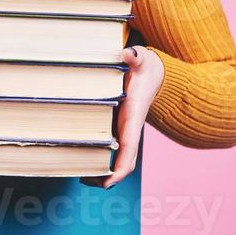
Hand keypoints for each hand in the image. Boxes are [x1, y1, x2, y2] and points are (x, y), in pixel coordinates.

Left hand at [82, 45, 164, 189]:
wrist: (155, 75)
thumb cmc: (144, 67)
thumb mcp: (142, 59)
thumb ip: (136, 57)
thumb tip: (128, 54)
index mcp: (134, 117)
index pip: (130, 148)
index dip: (120, 167)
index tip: (108, 180)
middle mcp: (130, 130)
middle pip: (125, 162)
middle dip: (109, 177)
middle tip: (85, 180)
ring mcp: (125, 132)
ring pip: (118, 160)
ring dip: (103, 172)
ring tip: (81, 175)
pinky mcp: (119, 130)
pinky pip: (113, 152)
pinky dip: (101, 161)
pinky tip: (83, 160)